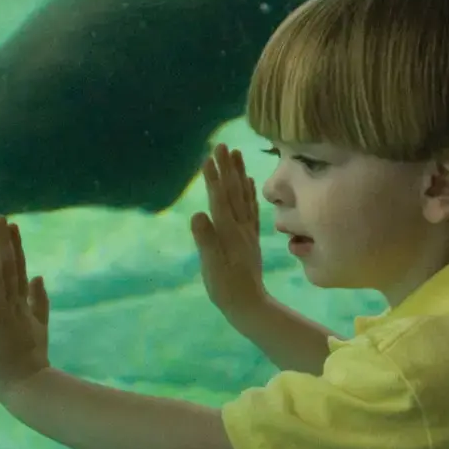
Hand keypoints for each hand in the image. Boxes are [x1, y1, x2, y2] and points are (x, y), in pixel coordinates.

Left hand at [0, 214, 50, 400]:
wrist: (26, 387)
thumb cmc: (29, 361)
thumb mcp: (39, 327)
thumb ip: (38, 301)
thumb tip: (38, 275)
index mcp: (23, 305)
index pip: (19, 269)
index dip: (15, 247)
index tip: (12, 226)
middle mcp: (13, 306)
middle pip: (8, 268)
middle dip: (3, 242)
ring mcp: (1, 316)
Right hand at [190, 143, 265, 319]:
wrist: (249, 304)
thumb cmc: (225, 288)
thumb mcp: (211, 267)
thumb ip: (206, 240)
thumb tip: (197, 215)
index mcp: (228, 232)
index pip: (220, 199)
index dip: (213, 179)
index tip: (208, 158)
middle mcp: (240, 227)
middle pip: (233, 192)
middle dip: (226, 168)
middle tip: (221, 145)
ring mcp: (247, 230)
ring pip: (243, 196)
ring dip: (239, 173)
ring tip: (235, 153)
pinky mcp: (250, 236)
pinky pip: (250, 208)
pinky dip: (249, 192)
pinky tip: (248, 180)